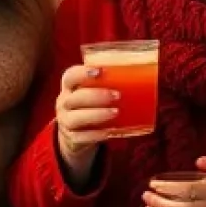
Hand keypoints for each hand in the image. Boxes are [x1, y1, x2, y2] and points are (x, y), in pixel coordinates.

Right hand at [54, 63, 118, 182]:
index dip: (82, 73)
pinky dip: (95, 135)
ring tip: (116, 112)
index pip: (70, 76)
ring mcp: (65, 121)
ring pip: (75, 118)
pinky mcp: (71, 138)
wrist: (75, 132)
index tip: (100, 71)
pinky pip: (80, 137)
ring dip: (97, 115)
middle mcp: (64, 102)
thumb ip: (108, 82)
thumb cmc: (90, 104)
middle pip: (75, 98)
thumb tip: (141, 68)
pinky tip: (109, 132)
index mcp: (69, 87)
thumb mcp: (93, 91)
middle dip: (96, 95)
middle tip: (117, 95)